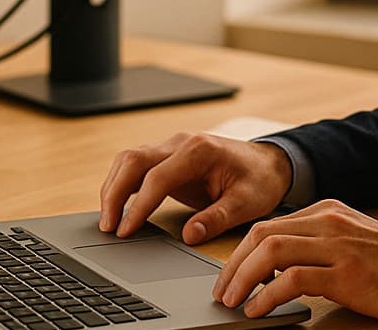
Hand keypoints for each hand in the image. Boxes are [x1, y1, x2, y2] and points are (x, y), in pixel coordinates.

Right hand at [98, 133, 291, 244]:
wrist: (269, 163)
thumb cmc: (259, 180)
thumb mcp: (247, 202)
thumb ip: (217, 218)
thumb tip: (188, 235)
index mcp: (200, 150)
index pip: (157, 177)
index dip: (137, 205)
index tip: (126, 231)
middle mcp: (181, 143)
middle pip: (133, 160)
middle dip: (114, 193)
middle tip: (107, 227)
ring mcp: (172, 147)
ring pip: (129, 160)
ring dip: (113, 188)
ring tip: (108, 221)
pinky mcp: (167, 157)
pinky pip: (136, 166)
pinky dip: (122, 185)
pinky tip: (118, 208)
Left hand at [212, 199, 377, 321]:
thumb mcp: (351, 241)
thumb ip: (317, 244)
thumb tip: (275, 268)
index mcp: (327, 212)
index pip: (268, 226)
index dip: (240, 253)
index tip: (229, 277)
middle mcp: (328, 222)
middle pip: (261, 235)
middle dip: (233, 265)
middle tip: (222, 293)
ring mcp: (338, 246)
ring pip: (270, 251)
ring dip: (243, 279)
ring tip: (233, 302)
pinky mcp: (347, 274)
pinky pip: (293, 279)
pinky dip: (268, 295)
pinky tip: (259, 310)